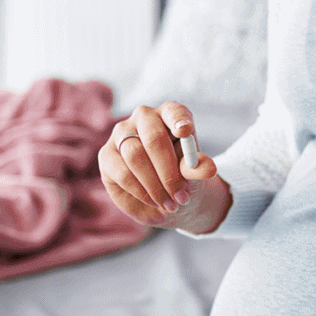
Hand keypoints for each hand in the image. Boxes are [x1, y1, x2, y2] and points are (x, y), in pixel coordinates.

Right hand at [98, 102, 230, 232]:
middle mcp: (144, 118)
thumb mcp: (194, 175)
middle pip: (154, 138)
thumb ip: (198, 168)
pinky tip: (153, 201)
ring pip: (135, 156)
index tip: (185, 131)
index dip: (178, 120)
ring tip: (170, 203)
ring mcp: (122, 133)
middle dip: (168, 172)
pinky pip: (122, 172)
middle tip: (181, 196)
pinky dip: (140, 191)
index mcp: (170, 115)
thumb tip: (209, 168)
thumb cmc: (182, 177)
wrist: (166, 196)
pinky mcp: (106, 155)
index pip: (174, 111)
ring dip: (154, 185)